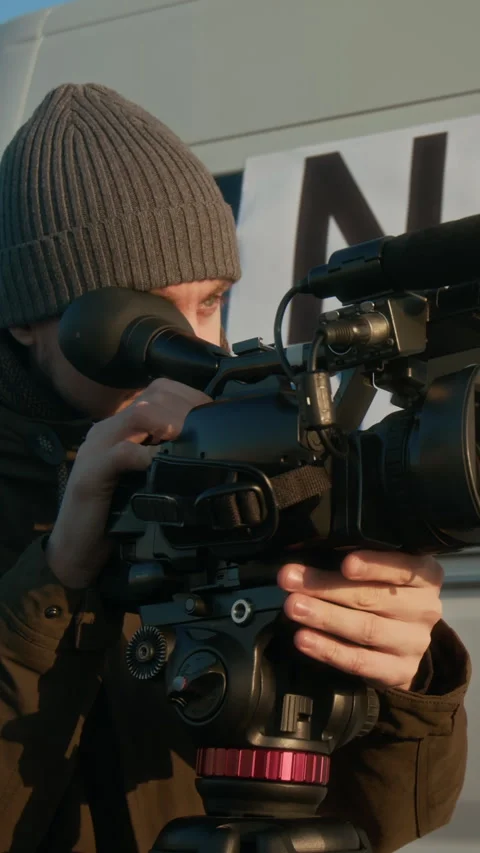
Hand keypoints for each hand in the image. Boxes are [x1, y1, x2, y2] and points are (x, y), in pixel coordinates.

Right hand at [46, 378, 209, 589]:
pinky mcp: (91, 474)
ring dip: (172, 423)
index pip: (161, 391)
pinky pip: (123, 452)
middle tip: (209, 430)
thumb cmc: (116, 517)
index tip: (214, 417)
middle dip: (187, 409)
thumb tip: (207, 453)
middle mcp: (108, 430)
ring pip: (140, 414)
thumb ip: (166, 460)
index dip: (191, 399)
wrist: (76, 551)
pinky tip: (163, 464)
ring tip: (189, 440)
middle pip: (154, 396)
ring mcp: (97, 448)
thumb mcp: (147, 480)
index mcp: (122, 428)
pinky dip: (148, 455)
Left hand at [277, 550, 443, 690]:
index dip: (374, 566)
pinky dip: (327, 649)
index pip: (402, 568)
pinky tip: (303, 639)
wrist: (404, 642)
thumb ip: (352, 562)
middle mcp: (425, 608)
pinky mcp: (399, 671)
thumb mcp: (380, 572)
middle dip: (326, 587)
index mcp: (425, 576)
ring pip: (365, 629)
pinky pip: (359, 661)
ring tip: (292, 607)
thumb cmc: (384, 593)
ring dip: (324, 617)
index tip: (345, 563)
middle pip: (372, 598)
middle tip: (291, 581)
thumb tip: (307, 560)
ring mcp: (414, 643)